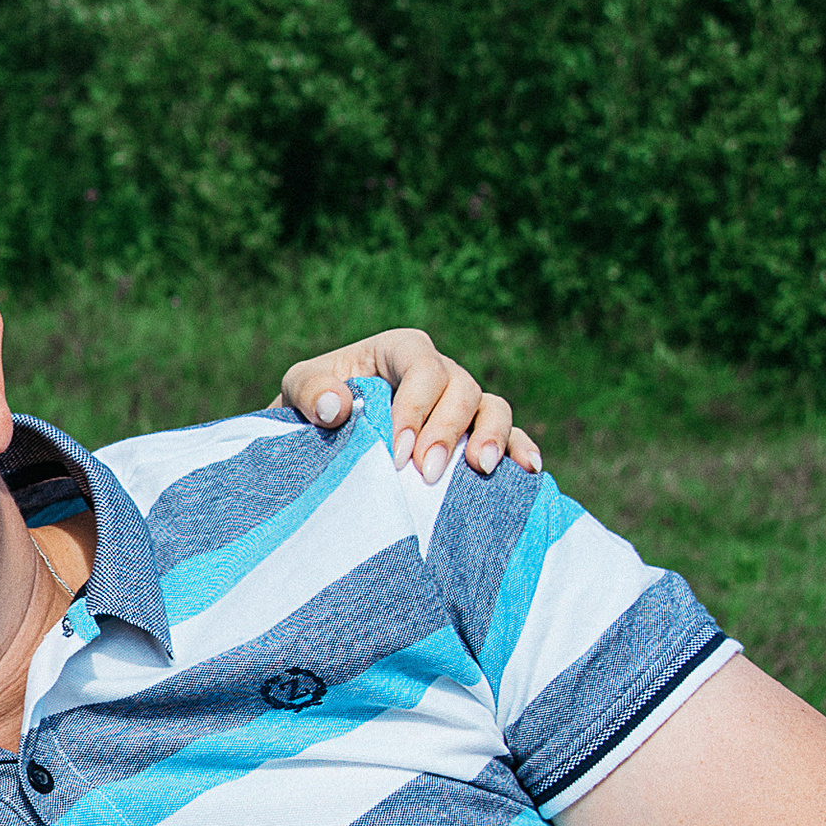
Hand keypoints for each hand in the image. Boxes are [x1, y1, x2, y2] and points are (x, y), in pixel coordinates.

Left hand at [280, 327, 543, 482]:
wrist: (322, 443)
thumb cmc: (311, 409)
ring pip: (492, 408)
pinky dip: (521, 448)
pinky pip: (508, 436)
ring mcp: (459, 405)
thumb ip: (309, 390)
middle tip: (425, 474)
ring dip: (492, 438)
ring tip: (479, 470)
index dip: (417, 406)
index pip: (423, 366)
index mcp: (398, 351)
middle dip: (447, 430)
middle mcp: (438, 373)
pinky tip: (527, 470)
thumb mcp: (297, 391)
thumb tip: (335, 406)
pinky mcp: (472, 436)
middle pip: (462, 389)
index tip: (398, 452)